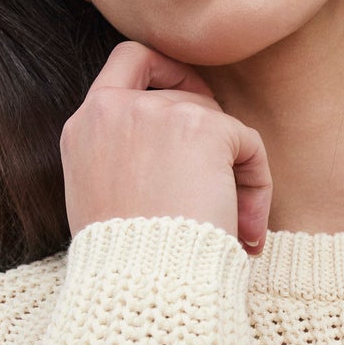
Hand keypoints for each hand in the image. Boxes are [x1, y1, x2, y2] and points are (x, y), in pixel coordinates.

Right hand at [61, 39, 272, 248]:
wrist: (142, 284)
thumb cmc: (127, 265)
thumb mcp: (101, 203)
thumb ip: (124, 164)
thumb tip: (181, 163)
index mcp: (86, 126)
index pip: (130, 61)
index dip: (169, 70)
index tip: (193, 100)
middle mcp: (116, 109)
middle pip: (189, 101)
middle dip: (213, 149)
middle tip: (225, 201)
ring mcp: (158, 113)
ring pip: (221, 126)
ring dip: (236, 176)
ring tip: (238, 230)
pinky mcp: (202, 127)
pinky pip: (247, 144)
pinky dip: (257, 185)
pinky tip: (246, 230)